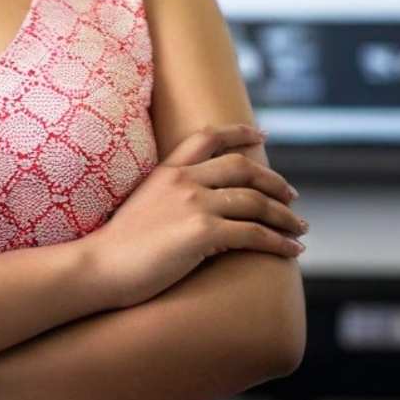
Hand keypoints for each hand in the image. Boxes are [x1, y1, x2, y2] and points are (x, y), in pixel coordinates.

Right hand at [86, 122, 306, 309]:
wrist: (98, 267)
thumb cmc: (117, 248)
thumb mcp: (143, 205)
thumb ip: (170, 197)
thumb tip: (199, 208)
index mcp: (168, 171)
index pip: (208, 137)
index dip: (238, 132)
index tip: (260, 134)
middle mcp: (184, 180)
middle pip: (243, 168)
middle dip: (274, 181)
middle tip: (292, 196)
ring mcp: (194, 204)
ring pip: (255, 202)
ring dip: (284, 215)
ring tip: (300, 228)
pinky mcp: (202, 233)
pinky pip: (253, 234)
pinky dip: (278, 241)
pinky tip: (291, 251)